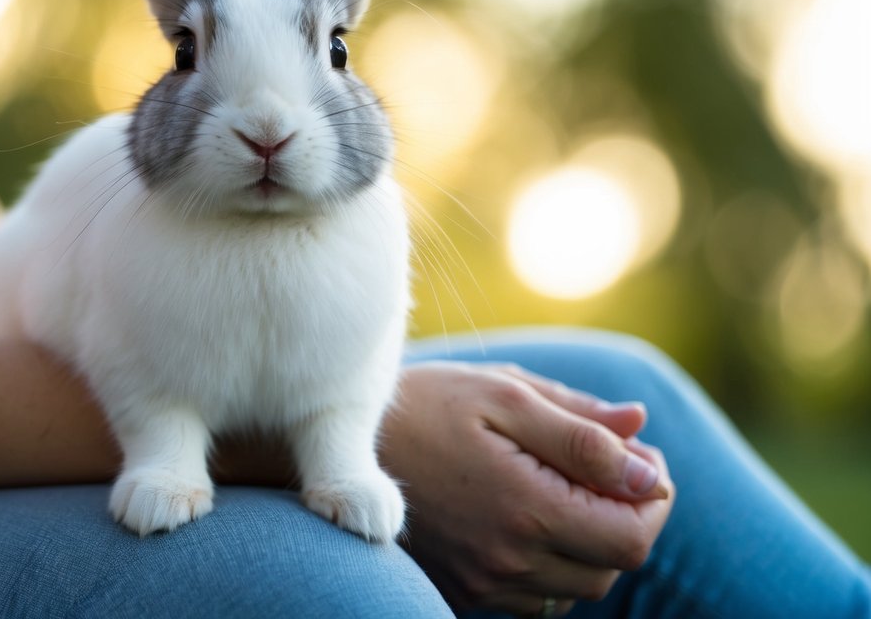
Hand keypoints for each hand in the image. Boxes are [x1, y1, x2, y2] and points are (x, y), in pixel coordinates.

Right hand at [381, 361, 674, 615]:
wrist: (338, 442)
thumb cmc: (425, 404)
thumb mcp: (504, 395)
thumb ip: (581, 430)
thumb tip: (645, 446)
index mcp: (526, 508)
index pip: (632, 536)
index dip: (654, 499)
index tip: (642, 459)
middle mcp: (507, 559)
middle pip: (610, 567)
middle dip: (625, 518)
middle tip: (612, 469)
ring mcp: (481, 583)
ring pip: (575, 588)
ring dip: (591, 545)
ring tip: (568, 489)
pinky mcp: (461, 590)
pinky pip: (534, 598)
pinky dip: (551, 565)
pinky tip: (531, 517)